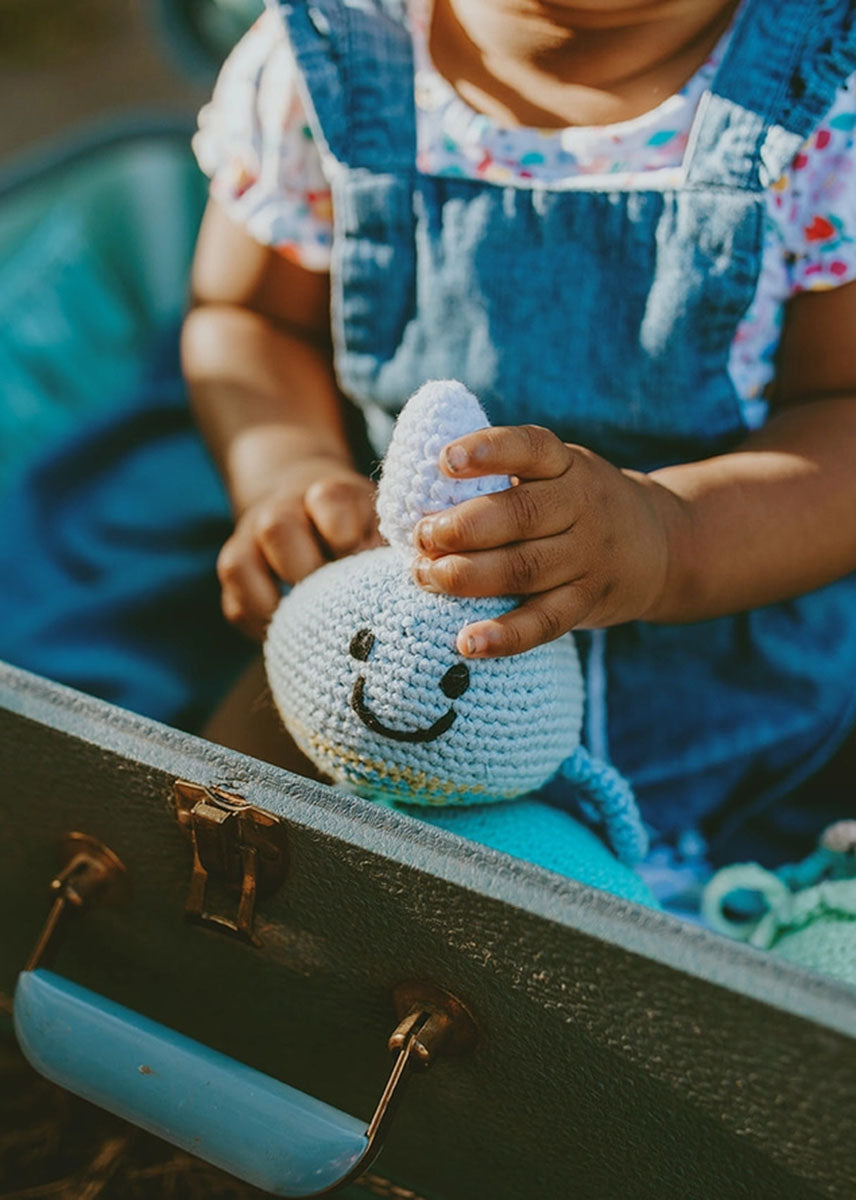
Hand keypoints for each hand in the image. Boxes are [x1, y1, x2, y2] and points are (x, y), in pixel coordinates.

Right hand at [217, 456, 380, 639]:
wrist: (303, 501)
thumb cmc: (355, 525)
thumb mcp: (377, 521)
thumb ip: (386, 547)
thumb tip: (401, 588)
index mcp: (325, 492)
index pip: (329, 501)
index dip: (348, 538)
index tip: (364, 562)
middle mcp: (279, 510)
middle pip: (278, 529)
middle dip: (309, 570)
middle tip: (338, 598)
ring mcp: (248, 540)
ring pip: (240, 565)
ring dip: (277, 602)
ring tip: (312, 623)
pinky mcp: (235, 574)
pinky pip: (234, 606)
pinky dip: (262, 626)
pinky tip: (294, 634)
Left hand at [411, 425, 682, 656]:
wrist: (661, 545)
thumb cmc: (576, 505)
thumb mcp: (557, 473)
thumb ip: (504, 476)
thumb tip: (417, 496)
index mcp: (566, 465)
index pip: (531, 448)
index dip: (489, 451)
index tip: (446, 460)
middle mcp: (581, 508)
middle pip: (521, 515)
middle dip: (462, 527)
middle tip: (422, 535)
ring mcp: (586, 558)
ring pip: (525, 569)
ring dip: (468, 576)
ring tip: (425, 577)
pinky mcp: (586, 603)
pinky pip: (544, 622)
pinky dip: (504, 635)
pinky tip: (466, 642)